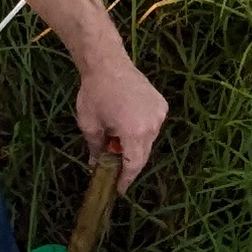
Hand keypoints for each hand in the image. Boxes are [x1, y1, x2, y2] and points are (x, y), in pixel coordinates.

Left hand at [75, 57, 169, 188]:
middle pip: (143, 155)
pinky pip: (152, 126)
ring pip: (148, 141)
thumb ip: (96, 148)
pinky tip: (127, 126)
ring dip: (134, 146)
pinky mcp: (162, 105)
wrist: (108, 63)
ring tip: (117, 142)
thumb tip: (96, 164)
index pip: (134, 165)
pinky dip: (141, 131)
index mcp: (134, 132)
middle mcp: (152, 125)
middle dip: (129, 163)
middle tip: (114, 168)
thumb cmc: (94, 93)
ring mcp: (159, 114)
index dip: (126, 179)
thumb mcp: (90, 124)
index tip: (119, 189)